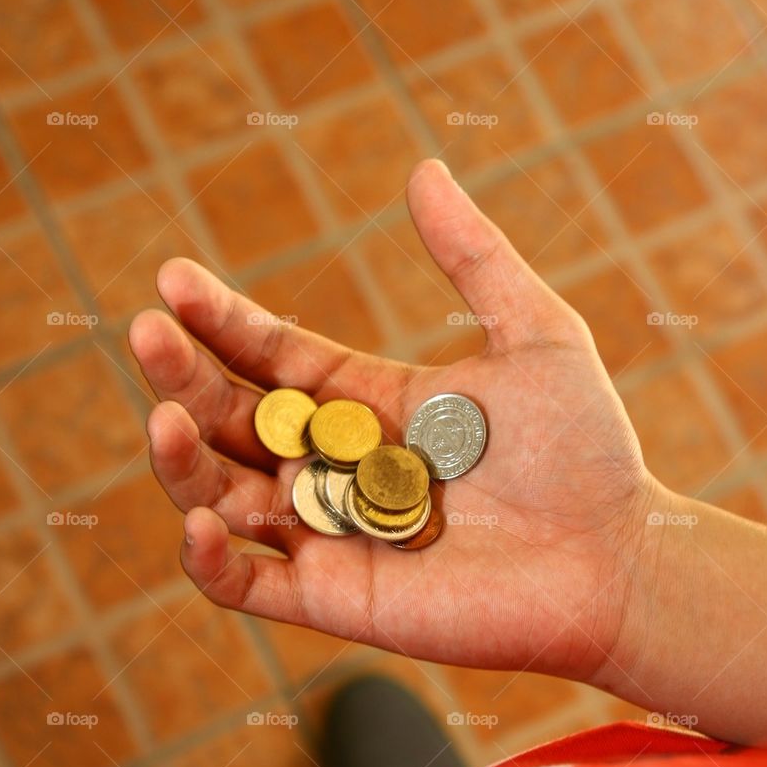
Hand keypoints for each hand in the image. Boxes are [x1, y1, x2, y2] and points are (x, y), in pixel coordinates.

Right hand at [129, 160, 656, 683]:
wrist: (618, 560)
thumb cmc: (586, 450)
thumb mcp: (534, 333)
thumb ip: (474, 257)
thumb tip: (423, 169)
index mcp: (369, 402)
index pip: (271, 356)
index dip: (221, 319)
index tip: (175, 278)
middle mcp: (336, 465)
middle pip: (232, 418)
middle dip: (184, 375)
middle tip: (148, 331)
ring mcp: (330, 532)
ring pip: (222, 496)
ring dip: (181, 461)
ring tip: (167, 419)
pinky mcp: (336, 598)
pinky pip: (249, 585)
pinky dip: (210, 560)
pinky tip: (201, 519)